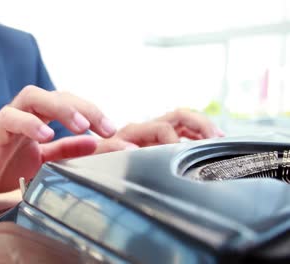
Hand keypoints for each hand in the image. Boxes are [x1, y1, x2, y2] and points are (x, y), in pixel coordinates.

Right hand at [0, 86, 116, 204]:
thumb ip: (66, 149)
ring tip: (81, 125)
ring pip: (33, 96)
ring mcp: (8, 119)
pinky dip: (29, 124)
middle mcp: (25, 112)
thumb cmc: (3, 166)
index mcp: (39, 117)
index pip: (70, 104)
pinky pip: (10, 118)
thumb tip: (95, 142)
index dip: (93, 113)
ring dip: (60, 108)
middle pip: (56, 94)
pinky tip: (46, 135)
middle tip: (106, 128)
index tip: (113, 131)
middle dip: (84, 108)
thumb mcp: (43, 159)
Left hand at [94, 108, 223, 152]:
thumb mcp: (97, 153)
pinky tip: (209, 144)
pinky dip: (198, 136)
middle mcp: (146, 128)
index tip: (182, 156)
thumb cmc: (93, 156)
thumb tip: (130, 146)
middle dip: (199, 124)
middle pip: (179, 116)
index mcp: (134, 130)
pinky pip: (183, 133)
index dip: (175, 141)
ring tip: (220, 139)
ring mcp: (154, 133)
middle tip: (215, 137)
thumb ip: (111, 147)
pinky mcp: (158, 140)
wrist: (90, 156)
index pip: (163, 128)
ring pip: (184, 122)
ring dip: (203, 128)